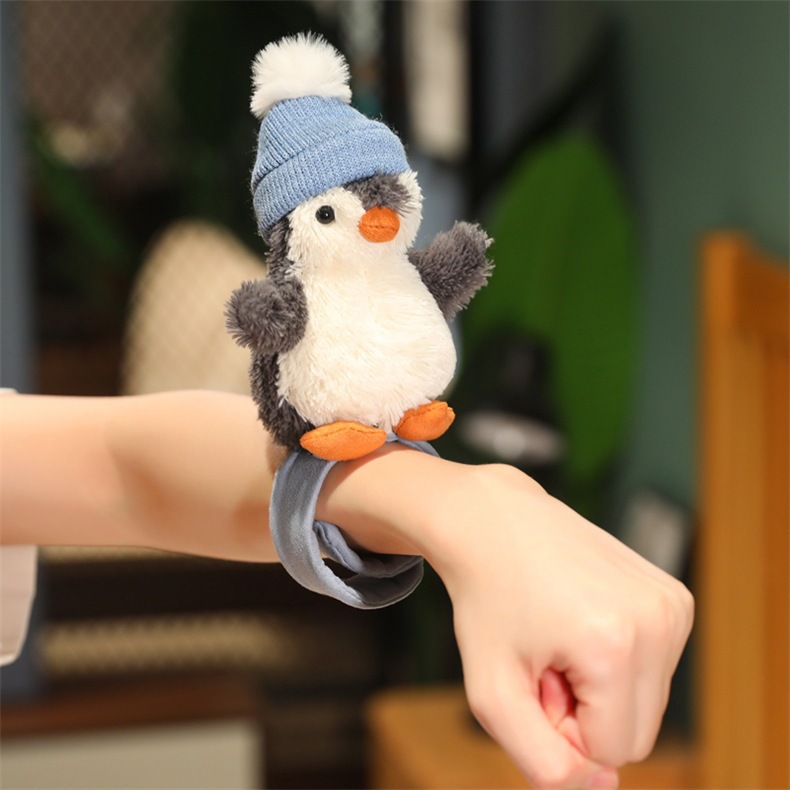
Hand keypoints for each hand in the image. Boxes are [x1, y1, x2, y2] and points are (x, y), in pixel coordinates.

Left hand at [426, 464, 693, 788]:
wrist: (495, 523)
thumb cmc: (486, 602)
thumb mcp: (491, 691)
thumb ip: (543, 762)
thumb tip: (602, 786)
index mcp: (614, 647)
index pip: (615, 751)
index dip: (564, 728)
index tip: (533, 677)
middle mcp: (658, 621)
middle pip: (639, 731)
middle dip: (586, 712)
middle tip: (543, 658)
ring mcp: (672, 603)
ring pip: (647, 700)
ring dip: (599, 685)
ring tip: (558, 634)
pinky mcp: (674, 595)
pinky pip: (655, 665)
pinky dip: (616, 657)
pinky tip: (580, 617)